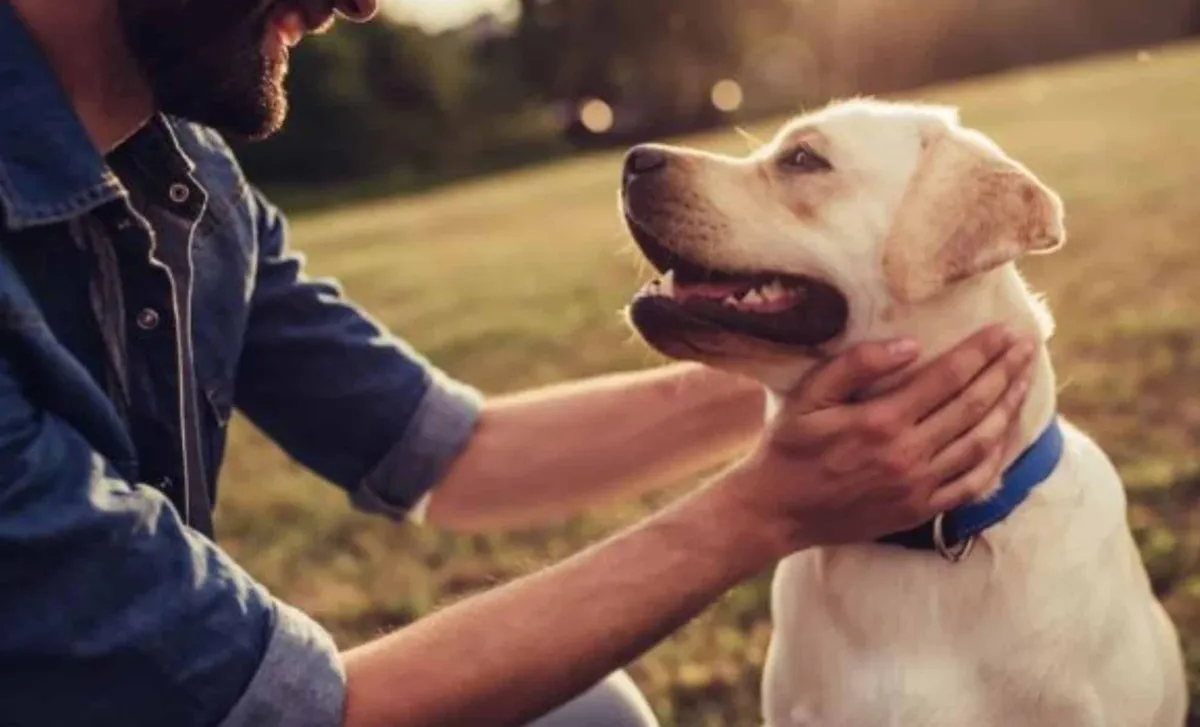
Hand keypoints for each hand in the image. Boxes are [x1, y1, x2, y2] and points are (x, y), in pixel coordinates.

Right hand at [714, 325, 1036, 556]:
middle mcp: (907, 454)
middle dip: (1005, 372)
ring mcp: (918, 485)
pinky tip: (1005, 436)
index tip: (1005, 330)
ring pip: (981, 443)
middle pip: (973, 406)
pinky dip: (996, 458)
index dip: (981, 351)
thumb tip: (910, 345)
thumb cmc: (789, 447)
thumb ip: (855, 365)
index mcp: (881, 420)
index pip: (948, 378)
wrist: (777, 511)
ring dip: (1008, 409)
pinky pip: (972, 483)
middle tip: (1028, 346)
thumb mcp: (808, 396)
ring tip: (1024, 381)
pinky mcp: (920, 510)